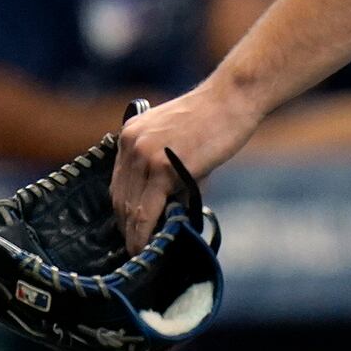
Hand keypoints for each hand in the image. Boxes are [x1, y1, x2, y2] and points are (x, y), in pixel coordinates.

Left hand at [111, 79, 262, 251]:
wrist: (232, 98)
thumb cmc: (216, 117)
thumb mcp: (178, 138)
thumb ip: (165, 168)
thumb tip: (168, 207)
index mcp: (130, 135)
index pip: (118, 182)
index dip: (122, 210)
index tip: (128, 228)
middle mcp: (130, 144)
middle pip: (119, 197)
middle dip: (125, 225)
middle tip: (134, 246)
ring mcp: (143, 156)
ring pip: (130, 207)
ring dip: (132, 234)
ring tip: (140, 252)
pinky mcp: (161, 168)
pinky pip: (146, 210)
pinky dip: (143, 233)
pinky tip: (147, 245)